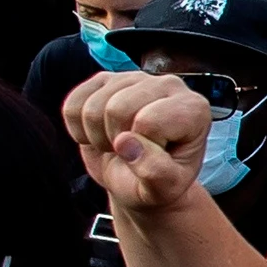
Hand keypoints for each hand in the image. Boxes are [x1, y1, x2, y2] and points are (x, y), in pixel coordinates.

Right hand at [64, 66, 218, 225]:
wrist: (137, 180)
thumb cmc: (157, 182)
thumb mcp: (166, 189)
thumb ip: (156, 172)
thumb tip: (126, 143)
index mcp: (194, 109)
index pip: (149, 121)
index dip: (143, 149)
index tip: (154, 158)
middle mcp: (169, 84)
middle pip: (117, 108)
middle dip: (117, 142)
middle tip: (131, 153)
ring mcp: (135, 78)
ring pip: (93, 106)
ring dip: (98, 136)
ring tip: (118, 145)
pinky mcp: (105, 80)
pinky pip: (73, 105)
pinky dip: (79, 129)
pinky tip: (101, 134)